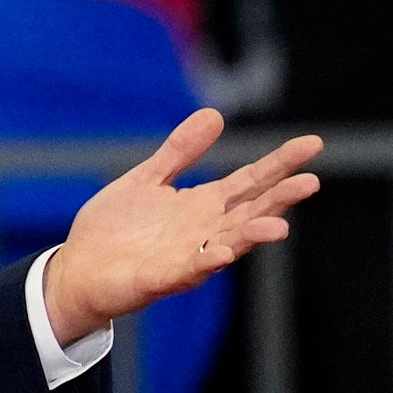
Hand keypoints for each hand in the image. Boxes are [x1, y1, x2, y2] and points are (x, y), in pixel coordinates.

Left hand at [40, 108, 322, 347]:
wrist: (78, 269)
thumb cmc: (114, 229)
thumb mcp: (147, 179)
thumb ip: (179, 152)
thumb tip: (214, 114)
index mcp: (202, 205)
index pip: (250, 181)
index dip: (280, 163)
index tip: (313, 143)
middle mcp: (204, 231)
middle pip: (251, 212)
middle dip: (279, 199)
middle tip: (310, 182)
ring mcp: (186, 256)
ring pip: (229, 244)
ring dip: (253, 235)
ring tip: (279, 226)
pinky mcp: (160, 278)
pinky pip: (187, 269)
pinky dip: (205, 261)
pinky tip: (223, 251)